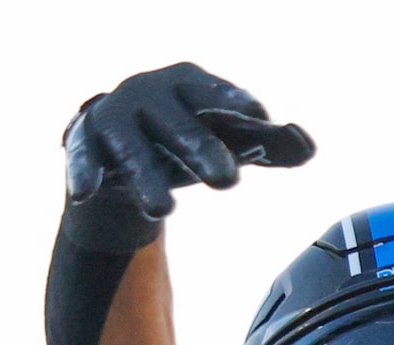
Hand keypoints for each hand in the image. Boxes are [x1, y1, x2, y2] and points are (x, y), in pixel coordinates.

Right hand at [65, 63, 314, 220]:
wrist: (119, 154)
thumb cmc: (184, 142)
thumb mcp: (226, 142)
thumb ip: (268, 145)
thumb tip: (309, 146)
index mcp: (189, 86)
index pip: (215, 94)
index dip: (234, 101)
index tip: (258, 115)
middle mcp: (150, 94)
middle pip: (178, 124)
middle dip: (200, 148)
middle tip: (229, 180)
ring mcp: (116, 118)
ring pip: (133, 150)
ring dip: (146, 178)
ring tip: (164, 209)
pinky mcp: (86, 144)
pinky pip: (84, 159)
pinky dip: (86, 173)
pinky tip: (87, 192)